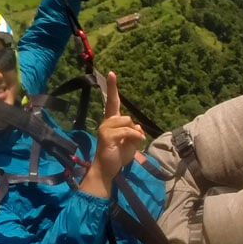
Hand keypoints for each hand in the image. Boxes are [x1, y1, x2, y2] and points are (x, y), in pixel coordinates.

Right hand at [80, 72, 145, 198]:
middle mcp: (106, 122)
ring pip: (128, 123)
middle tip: (130, 143)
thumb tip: (137, 128)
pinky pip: (127, 131)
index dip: (112, 88)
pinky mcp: (107, 135)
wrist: (107, 170)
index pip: (112, 102)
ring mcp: (105, 128)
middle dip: (134, 130)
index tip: (111, 73)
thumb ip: (134, 133)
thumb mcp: (131, 143)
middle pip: (127, 118)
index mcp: (111, 122)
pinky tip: (134, 144)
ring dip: (135, 135)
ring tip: (131, 145)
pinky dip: (135, 138)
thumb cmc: (118, 156)